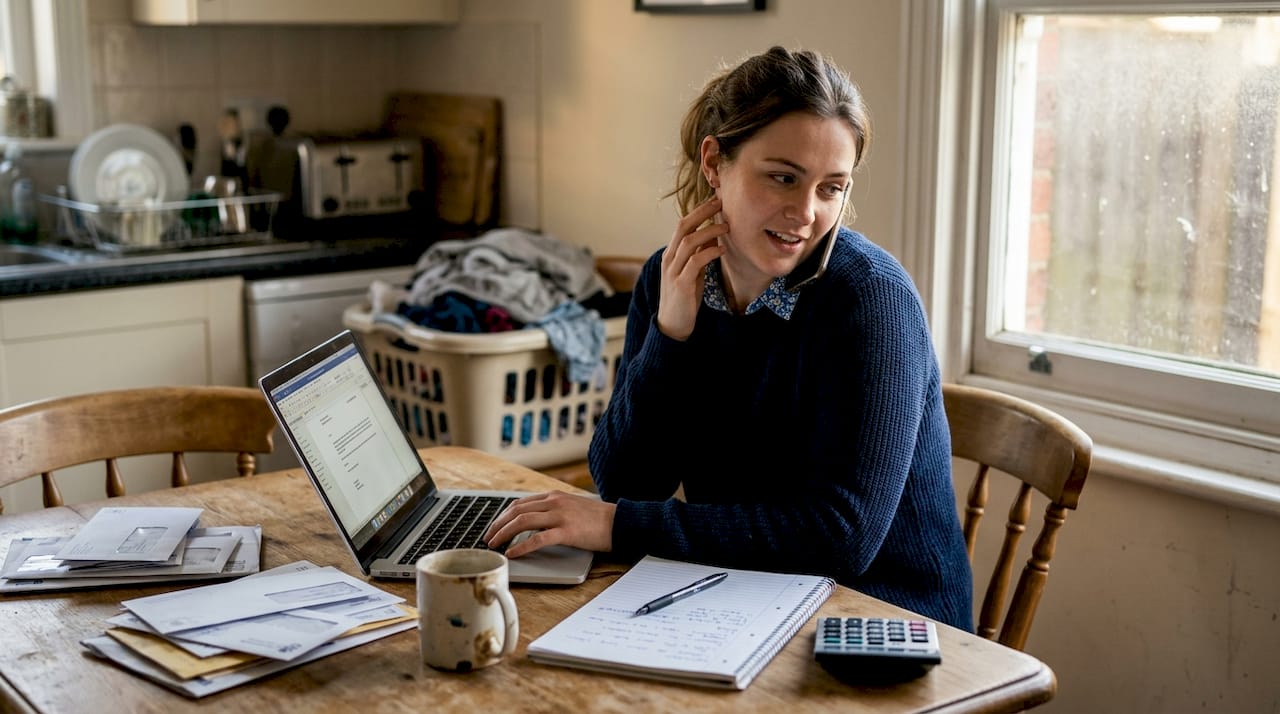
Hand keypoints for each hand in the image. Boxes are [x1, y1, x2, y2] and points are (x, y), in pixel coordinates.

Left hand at [483, 491, 616, 558]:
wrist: (620, 522)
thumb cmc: (598, 519)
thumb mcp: (572, 507)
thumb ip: (553, 511)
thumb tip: (533, 522)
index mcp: (554, 496)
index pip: (520, 503)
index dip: (503, 516)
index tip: (494, 527)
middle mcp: (554, 502)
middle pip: (516, 511)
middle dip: (498, 525)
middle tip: (488, 538)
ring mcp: (560, 516)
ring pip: (523, 522)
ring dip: (504, 534)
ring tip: (495, 545)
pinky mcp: (568, 532)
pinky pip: (538, 539)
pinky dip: (522, 546)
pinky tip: (513, 553)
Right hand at [657, 196, 727, 340]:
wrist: (672, 325)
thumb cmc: (685, 298)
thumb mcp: (693, 272)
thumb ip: (699, 255)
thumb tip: (714, 235)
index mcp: (671, 254)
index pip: (683, 225)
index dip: (698, 211)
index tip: (715, 201)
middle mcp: (669, 259)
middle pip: (683, 227)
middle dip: (702, 213)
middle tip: (721, 202)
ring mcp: (673, 271)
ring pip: (689, 242)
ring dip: (709, 232)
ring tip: (727, 227)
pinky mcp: (681, 285)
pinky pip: (695, 263)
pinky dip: (709, 253)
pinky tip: (722, 250)